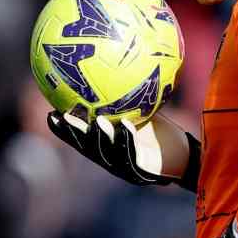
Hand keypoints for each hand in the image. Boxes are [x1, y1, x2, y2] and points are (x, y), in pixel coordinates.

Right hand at [47, 110, 199, 189]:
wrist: (187, 158)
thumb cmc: (163, 133)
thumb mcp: (143, 112)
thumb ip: (127, 97)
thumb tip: (117, 63)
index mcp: (106, 147)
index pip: (79, 139)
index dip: (63, 130)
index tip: (50, 113)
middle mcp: (111, 160)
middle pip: (86, 149)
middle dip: (72, 135)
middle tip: (61, 117)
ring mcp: (125, 169)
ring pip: (106, 155)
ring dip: (99, 138)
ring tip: (96, 121)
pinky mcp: (143, 173)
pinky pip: (133, 156)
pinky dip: (128, 140)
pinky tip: (126, 125)